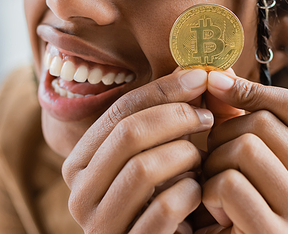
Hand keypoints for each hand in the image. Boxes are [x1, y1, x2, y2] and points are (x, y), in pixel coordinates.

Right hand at [62, 69, 213, 233]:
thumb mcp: (159, 152)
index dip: (162, 89)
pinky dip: (191, 193)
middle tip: (208, 116)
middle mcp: (79, 193)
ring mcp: (100, 225)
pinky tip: (199, 192)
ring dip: (184, 156)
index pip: (118, 111)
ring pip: (143, 168)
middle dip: (176, 116)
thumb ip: (169, 115)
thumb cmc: (162, 194)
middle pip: (127, 133)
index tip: (199, 77)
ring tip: (202, 160)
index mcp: (81, 162)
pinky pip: (165, 209)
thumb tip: (196, 70)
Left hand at [196, 69, 287, 233]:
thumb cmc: (233, 199)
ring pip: (245, 149)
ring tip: (214, 185)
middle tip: (214, 159)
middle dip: (222, 136)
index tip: (215, 84)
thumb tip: (217, 72)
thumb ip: (235, 114)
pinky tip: (214, 209)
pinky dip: (209, 192)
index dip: (249, 89)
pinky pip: (229, 184)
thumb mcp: (239, 152)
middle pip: (262, 123)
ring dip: (213, 165)